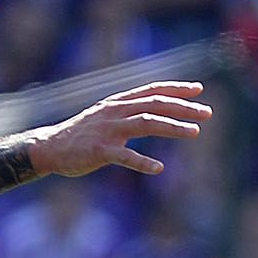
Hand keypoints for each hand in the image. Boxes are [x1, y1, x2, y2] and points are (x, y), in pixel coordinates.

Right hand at [27, 81, 213, 179]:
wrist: (50, 148)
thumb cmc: (83, 134)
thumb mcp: (107, 115)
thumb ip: (130, 111)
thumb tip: (157, 110)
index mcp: (118, 102)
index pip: (151, 90)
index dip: (176, 89)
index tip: (198, 89)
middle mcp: (115, 111)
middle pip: (155, 105)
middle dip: (183, 107)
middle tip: (207, 112)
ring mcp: (107, 130)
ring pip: (146, 123)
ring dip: (172, 127)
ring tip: (195, 132)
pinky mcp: (99, 151)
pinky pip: (124, 156)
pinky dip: (142, 162)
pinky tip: (159, 169)